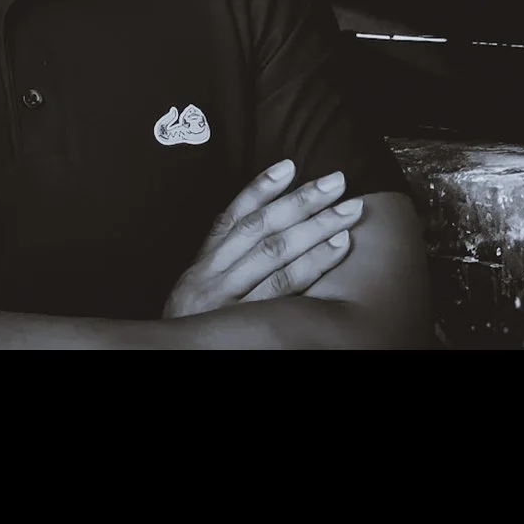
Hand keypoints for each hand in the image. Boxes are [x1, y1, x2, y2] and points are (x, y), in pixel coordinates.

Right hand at [162, 158, 364, 318]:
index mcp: (204, 264)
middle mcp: (212, 277)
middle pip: (260, 229)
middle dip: (302, 202)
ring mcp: (228, 301)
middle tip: (338, 182)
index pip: (233, 216)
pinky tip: (336, 248)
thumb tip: (264, 210)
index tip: (291, 165)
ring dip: (316, 229)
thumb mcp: (203, 285)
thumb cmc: (198, 322)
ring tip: (347, 213)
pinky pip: (283, 291)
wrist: (176, 358)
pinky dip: (312, 265)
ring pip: (274, 255)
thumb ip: (226, 252)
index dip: (261, 188)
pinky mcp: (245, 323)